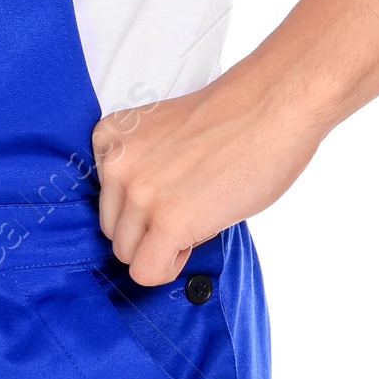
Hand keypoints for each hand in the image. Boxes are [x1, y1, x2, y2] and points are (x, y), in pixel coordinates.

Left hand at [93, 56, 324, 285]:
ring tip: (197, 217)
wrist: (270, 107)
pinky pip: (147, 271)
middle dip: (148, 231)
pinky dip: (170, 266)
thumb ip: (139, 169)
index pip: (107, 199)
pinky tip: (196, 236)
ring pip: (127, 254)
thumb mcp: (161, 136)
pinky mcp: (168, 222)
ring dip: (161, 247)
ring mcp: (139, 193)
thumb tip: (138, 217)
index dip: (141, 206)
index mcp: (110, 138)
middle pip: (113, 230)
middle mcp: (116, 165)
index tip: (171, 192)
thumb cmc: (231, 118)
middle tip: (189, 208)